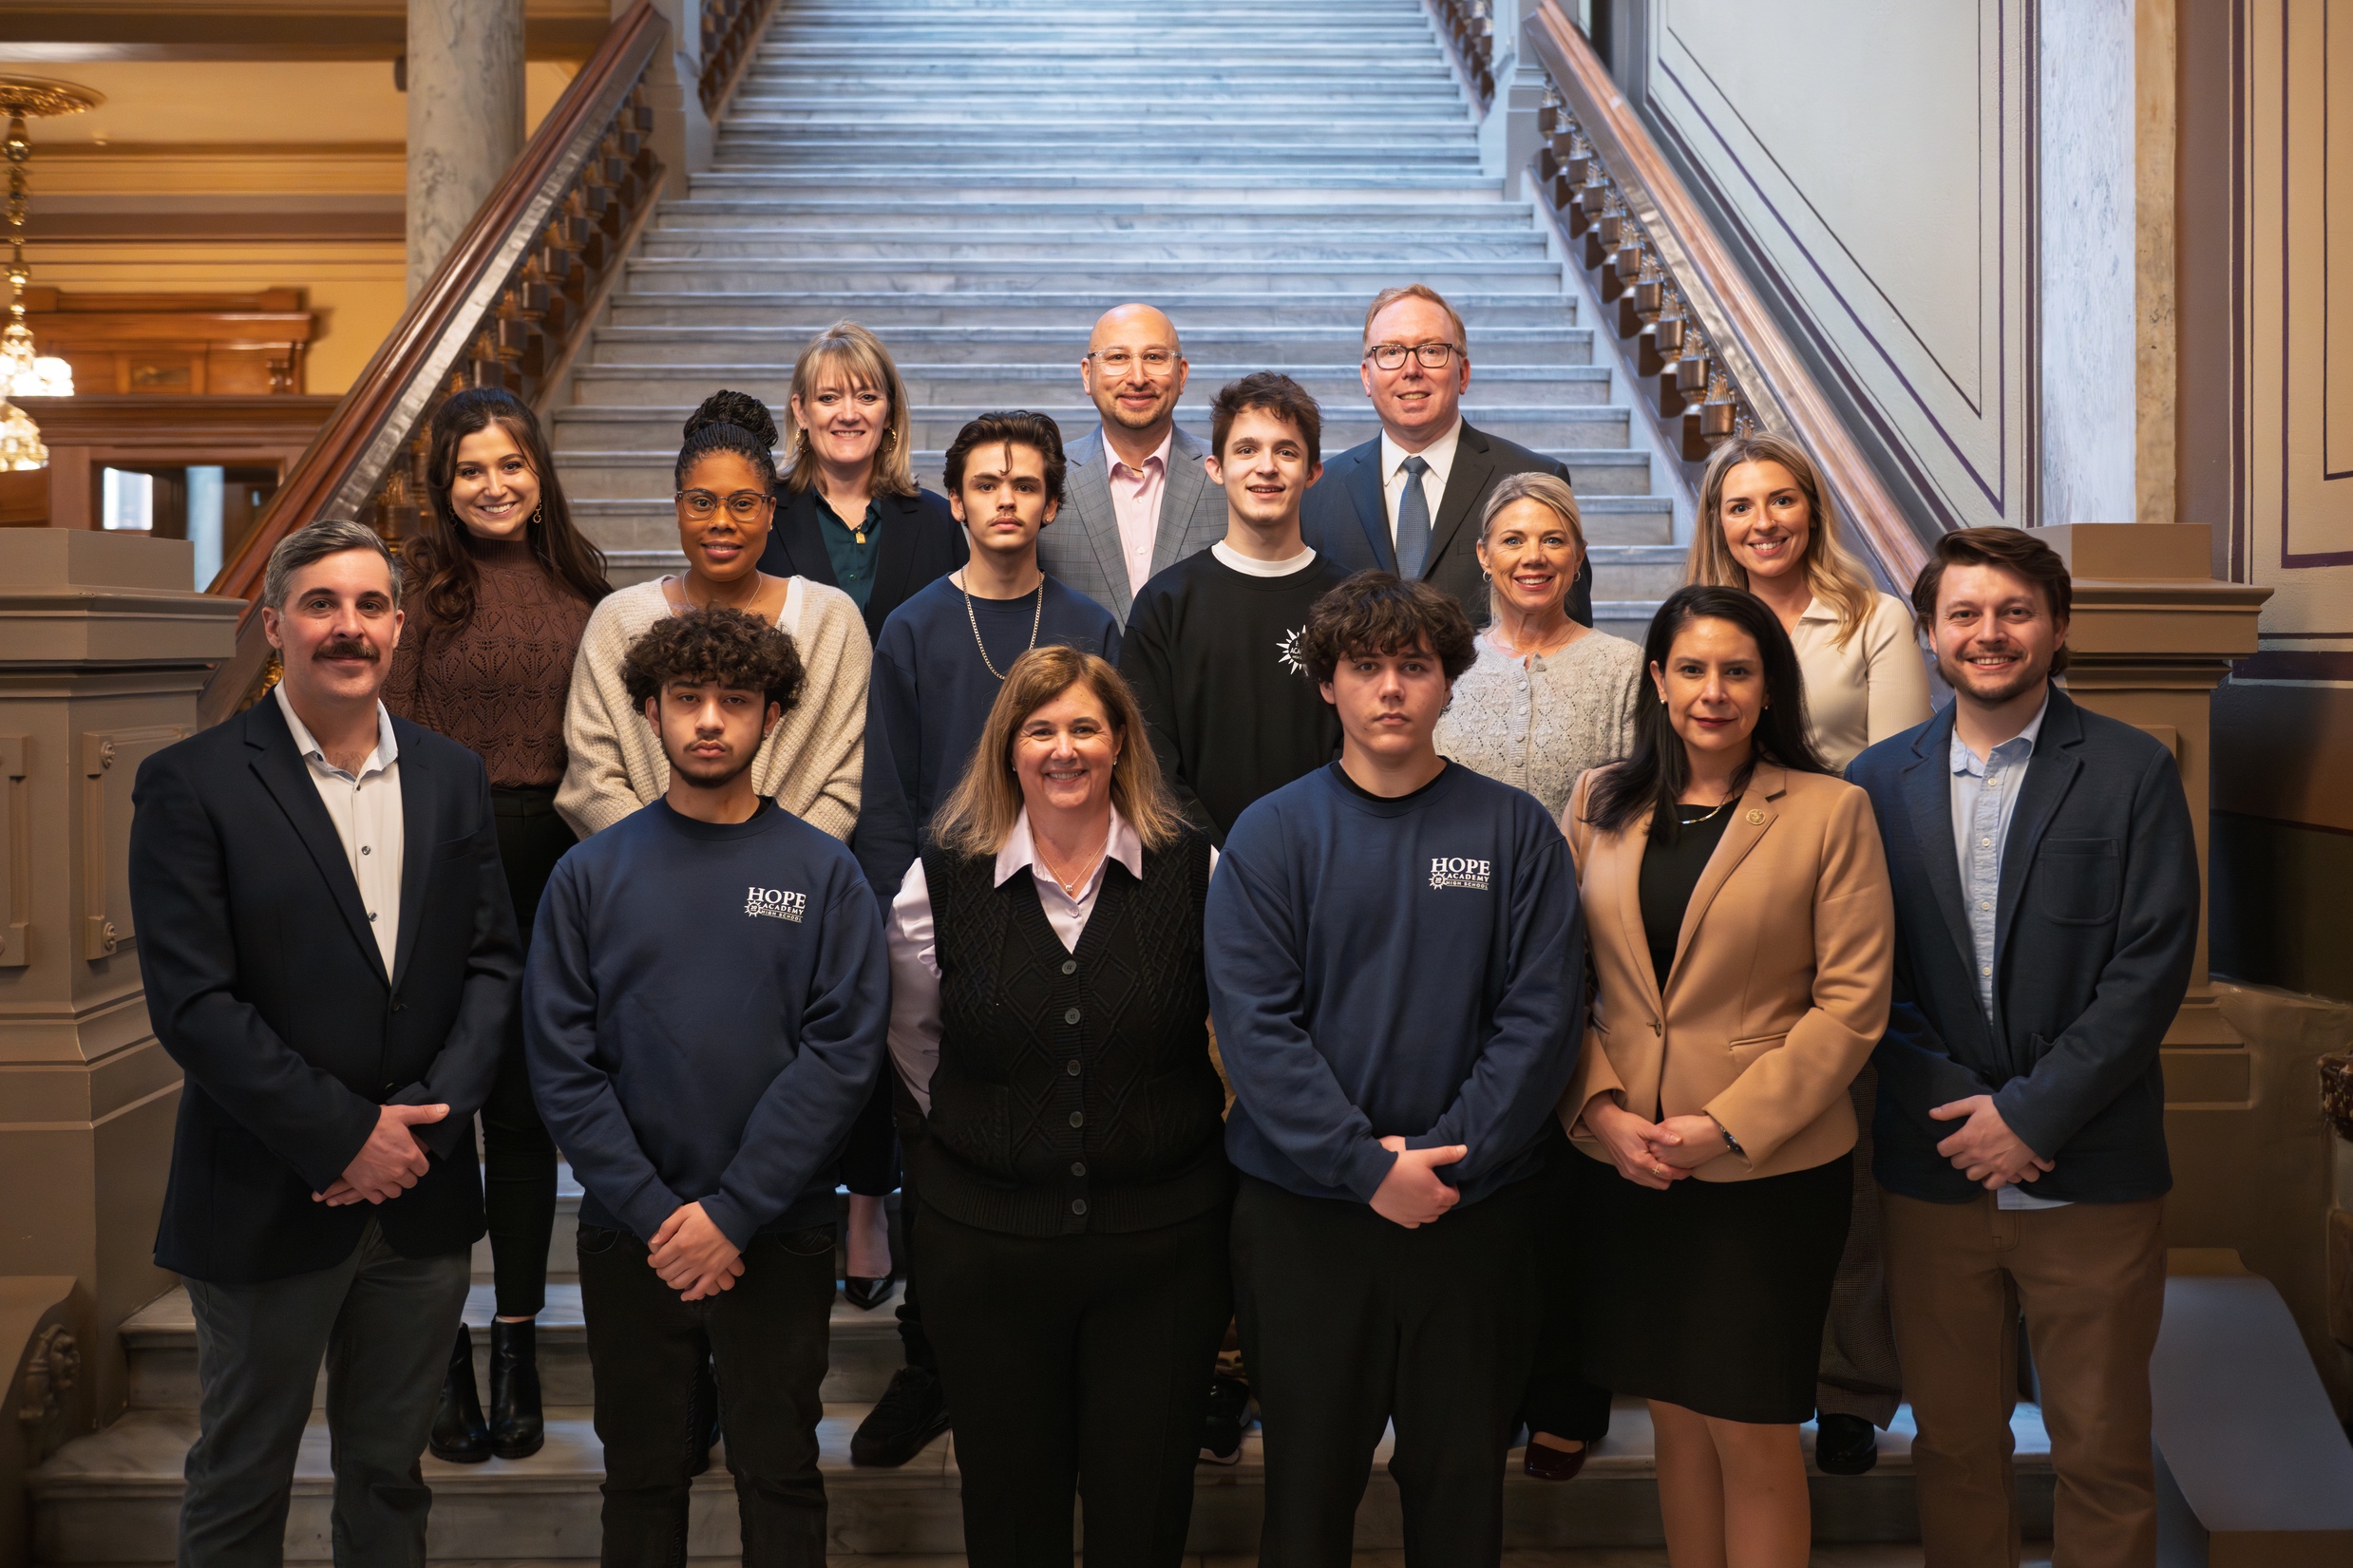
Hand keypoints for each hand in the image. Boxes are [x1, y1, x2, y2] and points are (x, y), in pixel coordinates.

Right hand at [315, 1103, 444, 1204]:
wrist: (343, 1132)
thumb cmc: (374, 1122)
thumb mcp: (402, 1113)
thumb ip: (425, 1114)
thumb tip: (446, 1110)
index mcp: (410, 1155)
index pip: (423, 1169)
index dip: (418, 1163)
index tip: (411, 1158)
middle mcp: (398, 1172)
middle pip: (411, 1182)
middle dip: (407, 1174)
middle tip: (398, 1164)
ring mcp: (381, 1181)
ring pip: (396, 1192)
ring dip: (394, 1185)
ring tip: (388, 1174)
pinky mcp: (365, 1187)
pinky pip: (378, 1198)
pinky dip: (378, 1193)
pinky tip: (376, 1183)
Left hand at [648, 1203, 744, 1299]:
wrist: (735, 1215)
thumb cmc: (709, 1212)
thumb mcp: (684, 1212)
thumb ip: (667, 1227)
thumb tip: (655, 1243)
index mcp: (680, 1243)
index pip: (659, 1260)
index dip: (653, 1261)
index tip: (653, 1259)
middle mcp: (689, 1258)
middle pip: (667, 1273)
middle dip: (661, 1271)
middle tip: (662, 1267)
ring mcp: (703, 1267)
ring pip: (680, 1283)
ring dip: (672, 1282)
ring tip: (672, 1276)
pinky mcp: (715, 1271)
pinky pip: (700, 1289)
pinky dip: (691, 1295)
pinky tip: (685, 1295)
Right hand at [1369, 1136, 1465, 1228]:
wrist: (1372, 1175)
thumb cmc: (1400, 1164)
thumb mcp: (1424, 1155)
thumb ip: (1446, 1154)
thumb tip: (1464, 1150)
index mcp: (1438, 1195)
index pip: (1455, 1197)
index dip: (1452, 1188)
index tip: (1444, 1180)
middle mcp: (1429, 1210)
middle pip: (1444, 1208)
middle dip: (1443, 1197)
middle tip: (1433, 1185)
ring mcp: (1415, 1217)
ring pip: (1432, 1217)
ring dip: (1432, 1208)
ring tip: (1423, 1194)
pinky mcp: (1402, 1220)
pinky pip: (1416, 1223)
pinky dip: (1417, 1216)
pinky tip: (1411, 1204)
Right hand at [1585, 1098, 1688, 1189]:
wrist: (1603, 1123)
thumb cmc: (1624, 1123)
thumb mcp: (1645, 1127)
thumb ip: (1663, 1135)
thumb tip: (1680, 1141)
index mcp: (1640, 1161)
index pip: (1666, 1174)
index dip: (1680, 1173)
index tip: (1689, 1169)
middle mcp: (1633, 1171)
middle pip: (1660, 1185)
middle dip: (1672, 1178)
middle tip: (1679, 1167)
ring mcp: (1627, 1173)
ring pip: (1651, 1184)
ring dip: (1661, 1178)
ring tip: (1667, 1165)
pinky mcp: (1623, 1171)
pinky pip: (1642, 1181)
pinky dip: (1651, 1176)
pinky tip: (1654, 1164)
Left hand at [1650, 1114, 1729, 1171]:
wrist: (1712, 1135)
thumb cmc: (1691, 1126)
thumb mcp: (1669, 1123)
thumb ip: (1656, 1131)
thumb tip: (1651, 1135)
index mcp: (1656, 1146)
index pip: (1646, 1146)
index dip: (1649, 1140)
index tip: (1650, 1136)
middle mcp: (1663, 1159)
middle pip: (1653, 1156)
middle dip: (1655, 1150)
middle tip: (1660, 1142)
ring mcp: (1674, 1166)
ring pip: (1664, 1163)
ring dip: (1665, 1157)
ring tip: (1671, 1146)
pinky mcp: (1684, 1169)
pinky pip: (1674, 1166)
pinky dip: (1675, 1161)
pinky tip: (1679, 1152)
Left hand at [1930, 1095, 2054, 1188]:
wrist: (2030, 1118)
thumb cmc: (2001, 1109)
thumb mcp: (1974, 1103)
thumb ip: (1952, 1109)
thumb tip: (1932, 1114)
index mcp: (1965, 1138)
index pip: (1944, 1150)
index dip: (1946, 1146)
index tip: (1951, 1142)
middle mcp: (1975, 1155)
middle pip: (1956, 1163)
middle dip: (1959, 1156)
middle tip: (1967, 1149)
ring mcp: (1991, 1165)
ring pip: (1971, 1175)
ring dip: (1973, 1168)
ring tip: (1979, 1160)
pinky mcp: (2006, 1172)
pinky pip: (1991, 1184)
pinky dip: (1989, 1180)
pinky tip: (1990, 1172)